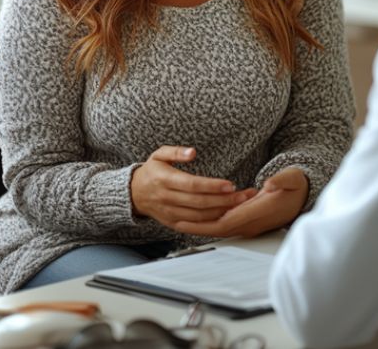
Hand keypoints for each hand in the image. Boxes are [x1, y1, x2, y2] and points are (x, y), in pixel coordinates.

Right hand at [131, 146, 255, 229]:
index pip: (192, 185)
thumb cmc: (151, 171)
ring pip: (199, 216)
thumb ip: (175, 152)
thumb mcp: (159, 155)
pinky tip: (225, 216)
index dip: (212, 186)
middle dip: (223, 200)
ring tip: (239, 205)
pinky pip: (195, 225)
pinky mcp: (172, 223)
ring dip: (221, 212)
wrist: (134, 194)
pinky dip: (211, 222)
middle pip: (199, 202)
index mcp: (164, 180)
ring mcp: (169, 213)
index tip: (231, 184)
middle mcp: (167, 198)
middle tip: (243, 196)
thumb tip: (192, 152)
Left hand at [173, 167, 308, 238]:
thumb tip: (271, 183)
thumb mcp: (292, 180)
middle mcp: (252, 222)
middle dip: (196, 228)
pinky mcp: (249, 221)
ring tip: (181, 221)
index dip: (205, 222)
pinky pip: (226, 224)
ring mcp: (250, 224)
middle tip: (175, 222)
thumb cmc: (297, 188)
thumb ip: (282, 180)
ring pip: (221, 228)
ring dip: (202, 225)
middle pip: (219, 229)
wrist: (304, 198)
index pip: (227, 221)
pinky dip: (211, 222)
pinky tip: (200, 218)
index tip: (188, 220)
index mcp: (258, 212)